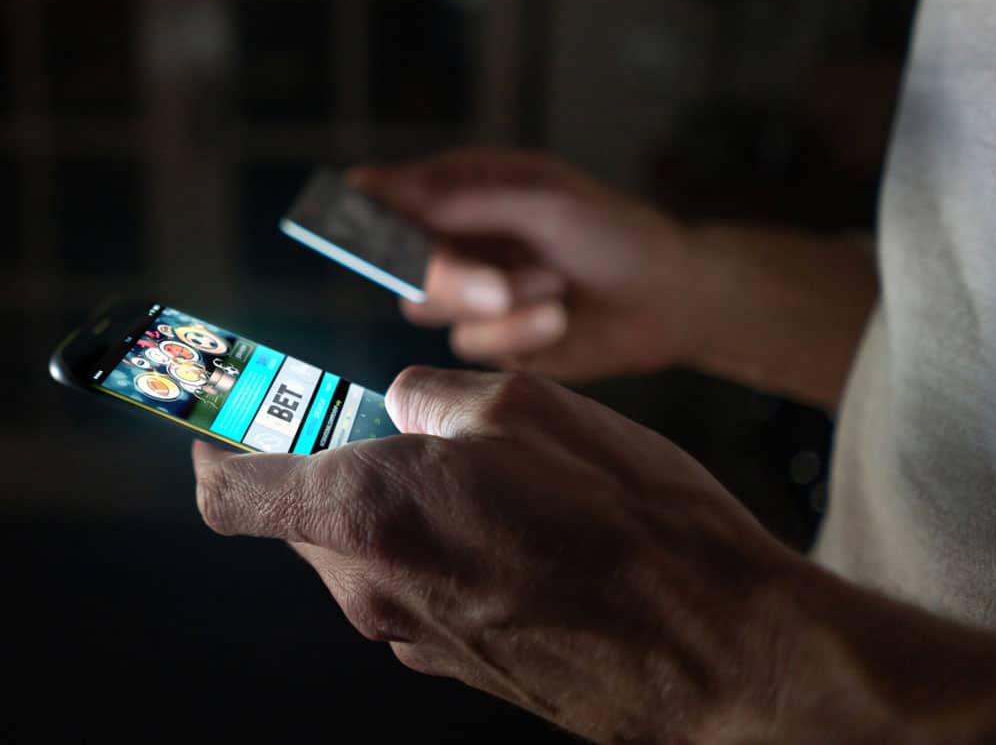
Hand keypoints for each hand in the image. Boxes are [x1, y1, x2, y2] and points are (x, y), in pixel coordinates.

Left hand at [193, 367, 795, 743]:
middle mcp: (377, 589)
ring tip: (478, 473)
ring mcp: (419, 638)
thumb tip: (409, 403)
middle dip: (332, 458)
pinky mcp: (462, 664)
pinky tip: (512, 529)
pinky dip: (431, 546)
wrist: (716, 646)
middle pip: (307, 516)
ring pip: (364, 551)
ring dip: (392, 503)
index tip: (218, 414)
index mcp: (371, 510)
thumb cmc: (628, 518)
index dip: (214, 441)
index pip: (234, 489)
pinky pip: (415, 587)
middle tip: (393, 420)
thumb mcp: (527, 406)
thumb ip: (440, 397)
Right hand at [349, 148, 695, 382]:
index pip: (390, 196)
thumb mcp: (544, 201)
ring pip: (424, 307)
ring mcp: (470, 292)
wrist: (666, 300)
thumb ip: (463, 197)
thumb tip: (379, 185)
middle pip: (395, 260)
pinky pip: (471, 344)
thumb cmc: (612, 232)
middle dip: (446, 276)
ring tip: (555, 286)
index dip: (360, 209)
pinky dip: (517, 333)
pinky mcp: (490, 339)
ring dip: (494, 302)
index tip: (338, 222)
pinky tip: (559, 318)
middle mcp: (456, 240)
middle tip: (498, 287)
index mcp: (465, 191)